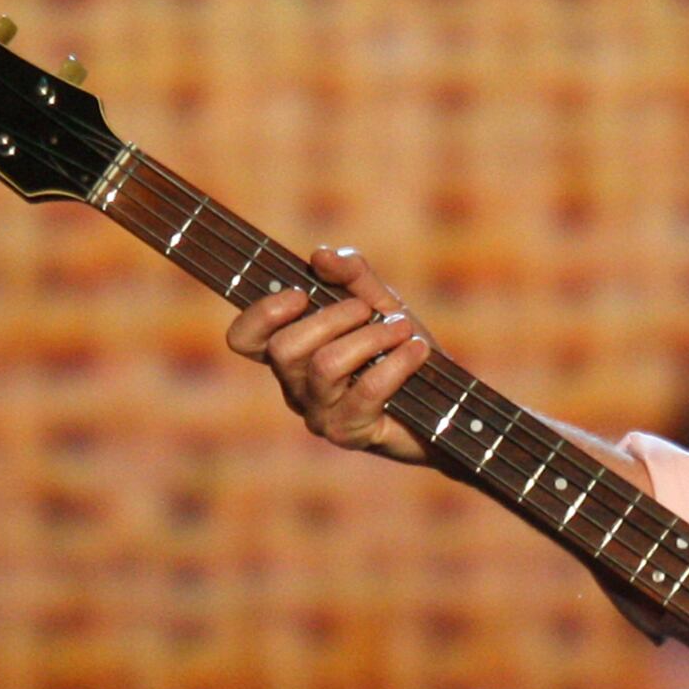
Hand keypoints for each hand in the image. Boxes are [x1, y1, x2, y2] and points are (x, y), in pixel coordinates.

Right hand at [229, 245, 433, 463]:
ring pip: (324, 366)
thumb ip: (351, 275)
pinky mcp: (349, 433)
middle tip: (367, 310)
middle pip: (284, 349)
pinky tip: (417, 350)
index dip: (261, 314)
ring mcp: (318, 414)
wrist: (443, 401)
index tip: (300, 294)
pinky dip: (396, 363)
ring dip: (370, 337)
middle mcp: (294, 386)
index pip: (244, 339)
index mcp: (290, 353)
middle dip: (331, 318)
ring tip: (402, 329)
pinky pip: (365, 391)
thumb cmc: (399, 348)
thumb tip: (320, 255)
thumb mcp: (378, 302)